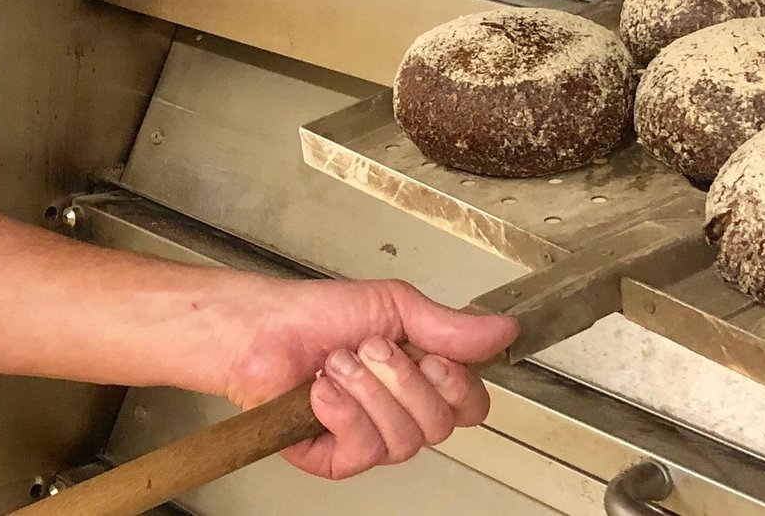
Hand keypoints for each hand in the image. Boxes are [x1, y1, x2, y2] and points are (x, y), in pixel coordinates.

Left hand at [214, 278, 517, 479]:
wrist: (260, 328)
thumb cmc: (318, 315)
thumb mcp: (394, 306)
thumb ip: (450, 325)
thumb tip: (504, 328)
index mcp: (423, 380)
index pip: (472, 407)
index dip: (457, 387)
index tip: (430, 357)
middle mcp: (402, 415)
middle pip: (440, 426)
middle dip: (401, 380)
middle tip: (369, 348)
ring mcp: (371, 439)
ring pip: (403, 440)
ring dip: (366, 391)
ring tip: (337, 363)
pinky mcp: (336, 459)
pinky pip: (363, 451)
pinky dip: (341, 412)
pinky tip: (321, 390)